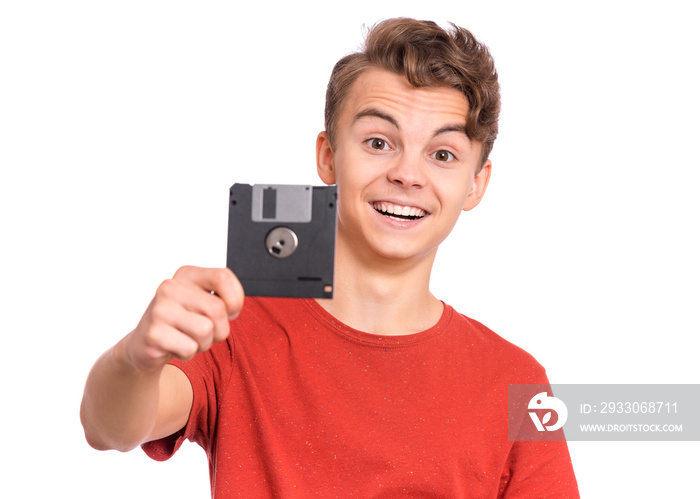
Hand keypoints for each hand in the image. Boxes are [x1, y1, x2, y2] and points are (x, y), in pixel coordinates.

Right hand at [118, 266, 243, 372]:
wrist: (144, 344)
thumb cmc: (182, 323)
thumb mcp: (203, 303)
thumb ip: (223, 299)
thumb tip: (232, 308)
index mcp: (187, 275)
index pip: (223, 277)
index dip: (235, 299)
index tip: (229, 311)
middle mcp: (170, 287)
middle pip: (218, 309)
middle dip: (219, 329)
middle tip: (203, 332)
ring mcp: (159, 310)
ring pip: (206, 330)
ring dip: (203, 343)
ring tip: (187, 338)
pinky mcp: (154, 334)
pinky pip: (189, 348)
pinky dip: (187, 353)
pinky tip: (174, 346)